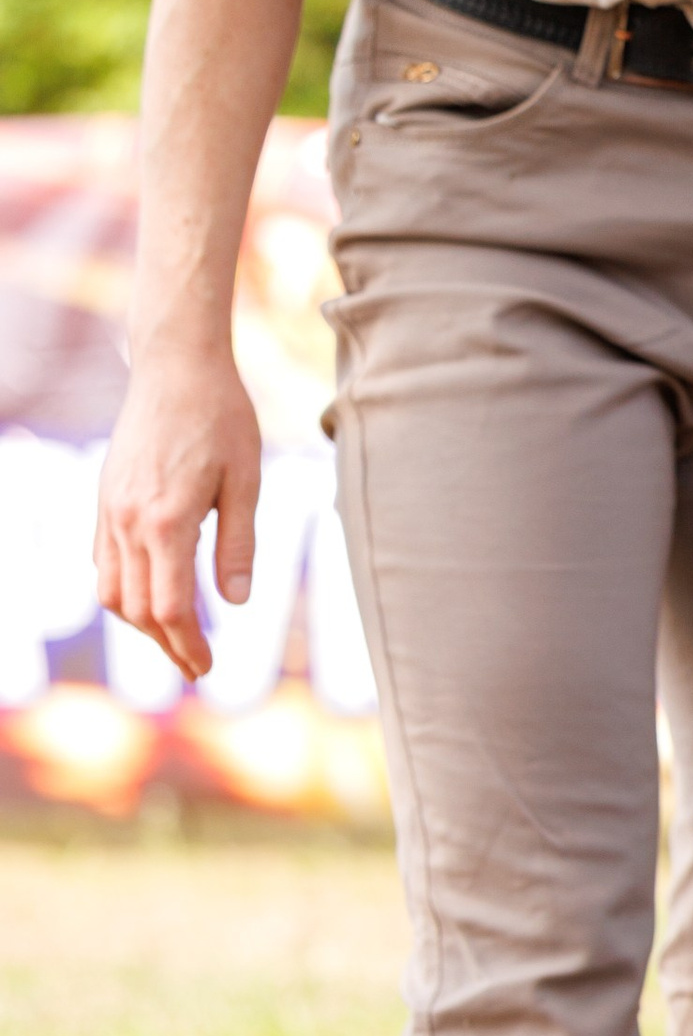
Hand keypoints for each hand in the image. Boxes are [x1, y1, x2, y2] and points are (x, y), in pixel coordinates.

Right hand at [95, 344, 262, 681]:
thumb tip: (237, 602)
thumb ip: (239, 544)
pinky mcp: (104, 498)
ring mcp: (110, 509)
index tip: (207, 669)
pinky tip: (151, 596)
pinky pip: (103, 561)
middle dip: (166, 645)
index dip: (188, 645)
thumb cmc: (222, 418)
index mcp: (167, 521)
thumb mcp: (246, 481)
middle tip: (197, 666)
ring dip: (141, 622)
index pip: (170, 607)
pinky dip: (124, 590)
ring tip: (176, 638)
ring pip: (111, 590)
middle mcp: (128, 521)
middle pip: (136, 609)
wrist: (176, 366)